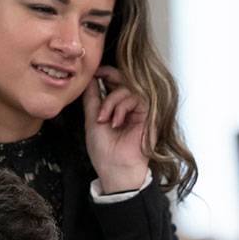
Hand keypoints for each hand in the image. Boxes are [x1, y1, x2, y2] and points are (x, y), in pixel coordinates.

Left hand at [82, 66, 152, 193]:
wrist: (115, 168)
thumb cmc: (104, 150)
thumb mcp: (92, 119)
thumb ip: (92, 98)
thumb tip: (90, 79)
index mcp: (116, 107)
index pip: (114, 82)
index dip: (105, 73)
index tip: (94, 71)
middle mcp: (128, 106)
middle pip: (124, 79)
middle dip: (110, 75)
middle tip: (99, 75)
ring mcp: (139, 110)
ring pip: (126, 89)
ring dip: (111, 102)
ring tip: (103, 119)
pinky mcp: (148, 114)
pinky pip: (135, 98)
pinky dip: (121, 107)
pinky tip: (116, 122)